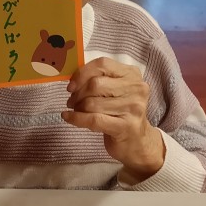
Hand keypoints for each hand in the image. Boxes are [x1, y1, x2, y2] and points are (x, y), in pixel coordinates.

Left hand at [61, 57, 164, 180]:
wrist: (138, 141)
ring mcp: (133, 107)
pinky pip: (93, 119)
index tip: (71, 85)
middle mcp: (136, 88)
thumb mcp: (115, 91)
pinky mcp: (126, 126)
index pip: (102, 64)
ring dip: (78, 108)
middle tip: (72, 102)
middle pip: (95, 84)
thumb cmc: (121, 113)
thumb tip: (72, 80)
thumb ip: (99, 79)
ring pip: (92, 103)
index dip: (82, 73)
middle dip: (78, 94)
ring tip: (76, 111)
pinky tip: (68, 117)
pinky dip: (76, 118)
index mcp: (132, 74)